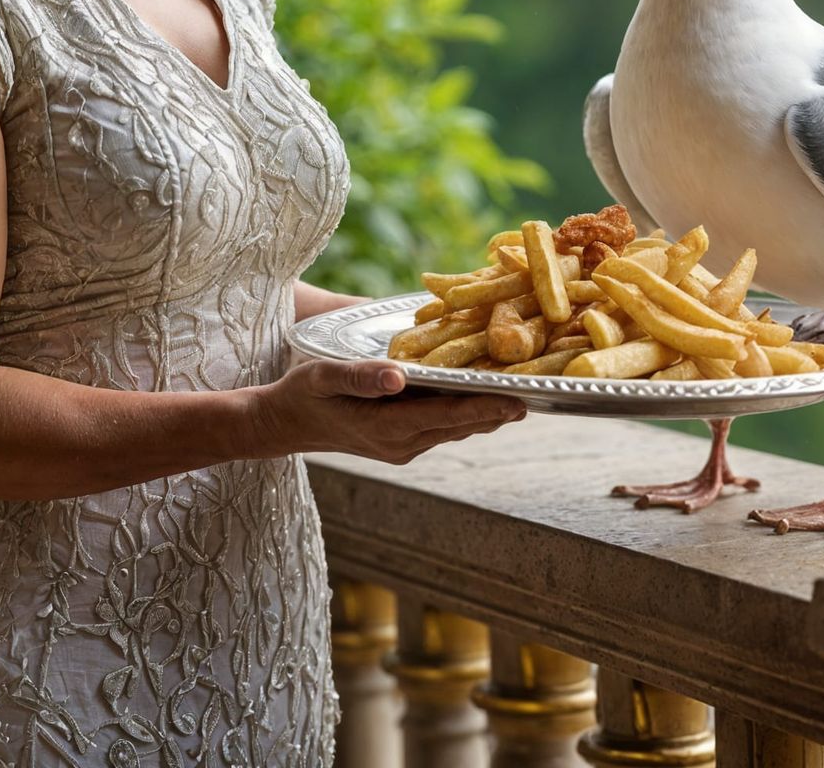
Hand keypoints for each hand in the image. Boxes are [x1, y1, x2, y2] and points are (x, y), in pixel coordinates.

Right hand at [251, 359, 526, 464]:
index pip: (448, 417)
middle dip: (499, 408)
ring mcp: (404, 447)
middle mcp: (403, 444)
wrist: (284, 424)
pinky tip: (485, 391)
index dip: (486, 407)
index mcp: (388, 428)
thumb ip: (361, 376)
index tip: (522, 399)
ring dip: (487, 410)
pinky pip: (444, 426)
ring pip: (457, 428)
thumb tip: (400, 375)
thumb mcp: (324, 376)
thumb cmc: (303, 393)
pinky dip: (467, 411)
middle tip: (540, 387)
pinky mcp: (403, 442)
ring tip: (523, 386)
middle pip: (462, 425)